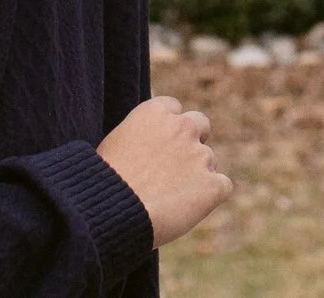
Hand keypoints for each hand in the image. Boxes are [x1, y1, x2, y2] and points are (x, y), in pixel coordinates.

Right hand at [99, 94, 233, 247]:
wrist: (110, 213)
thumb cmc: (102, 185)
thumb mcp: (114, 146)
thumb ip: (140, 137)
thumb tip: (147, 147)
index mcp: (155, 112)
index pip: (173, 109)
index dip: (167, 129)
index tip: (159, 147)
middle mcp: (182, 126)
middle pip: (200, 124)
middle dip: (192, 142)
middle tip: (175, 169)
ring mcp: (200, 154)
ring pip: (209, 161)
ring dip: (196, 176)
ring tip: (167, 200)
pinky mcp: (212, 184)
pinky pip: (222, 186)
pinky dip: (210, 198)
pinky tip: (187, 210)